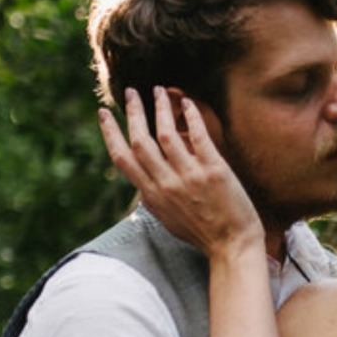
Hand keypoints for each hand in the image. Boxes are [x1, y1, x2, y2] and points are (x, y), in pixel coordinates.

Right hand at [98, 87, 261, 258]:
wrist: (232, 247)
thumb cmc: (202, 233)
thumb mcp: (167, 218)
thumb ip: (153, 197)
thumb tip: (141, 180)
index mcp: (151, 195)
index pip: (122, 159)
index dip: (110, 134)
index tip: (104, 114)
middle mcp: (166, 184)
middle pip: (140, 141)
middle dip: (132, 113)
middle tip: (130, 92)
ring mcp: (189, 177)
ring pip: (165, 133)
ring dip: (159, 108)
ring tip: (158, 90)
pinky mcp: (213, 171)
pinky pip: (198, 136)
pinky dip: (190, 116)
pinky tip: (186, 102)